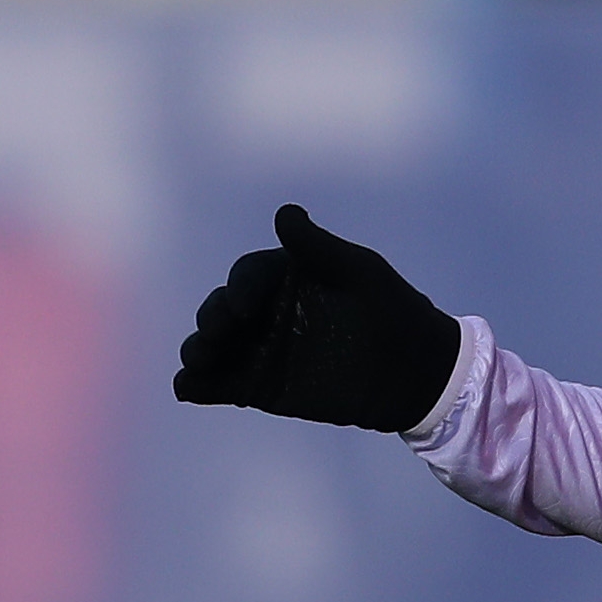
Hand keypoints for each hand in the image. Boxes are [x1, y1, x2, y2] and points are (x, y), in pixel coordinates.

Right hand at [172, 204, 463, 432]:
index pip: (248, 275)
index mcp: (284, 277)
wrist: (414, 373)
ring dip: (199, 350)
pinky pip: (221, 385)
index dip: (241, 287)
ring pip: (214, 347)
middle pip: (221, 309)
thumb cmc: (392, 311)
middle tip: (219, 332)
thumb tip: (284, 213)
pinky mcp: (259, 388)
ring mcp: (259, 349)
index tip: (247, 305)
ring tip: (198, 361)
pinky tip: (187, 388)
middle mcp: (265, 311)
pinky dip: (199, 386)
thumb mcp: (360, 273)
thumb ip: (318, 248)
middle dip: (213, 318)